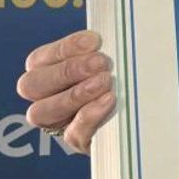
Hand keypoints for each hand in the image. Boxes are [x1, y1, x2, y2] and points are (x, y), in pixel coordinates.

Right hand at [16, 30, 116, 152]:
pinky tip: (108, 101)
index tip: (95, 41)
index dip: (64, 49)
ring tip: (105, 82)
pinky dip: (88, 116)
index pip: (39, 59)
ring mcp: (58, 122)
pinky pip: (72, 134)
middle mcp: (44, 97)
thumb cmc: (123, 74)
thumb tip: (103, 37)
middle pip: (31, 85)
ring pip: (41, 112)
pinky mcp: (78, 141)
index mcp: (47, 71)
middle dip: (67, 71)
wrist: (147, 110)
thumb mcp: (111, 57)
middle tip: (101, 63)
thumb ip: (100, 49)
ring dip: (74, 94)